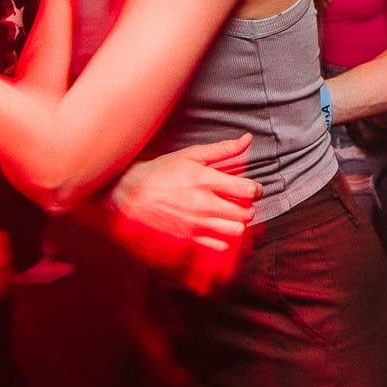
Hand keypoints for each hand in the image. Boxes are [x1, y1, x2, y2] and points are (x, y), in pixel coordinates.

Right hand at [103, 133, 260, 290]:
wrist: (130, 195)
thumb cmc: (160, 172)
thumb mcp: (190, 155)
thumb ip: (222, 149)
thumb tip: (247, 139)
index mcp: (205, 180)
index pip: (246, 190)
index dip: (256, 190)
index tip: (252, 189)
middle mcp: (203, 204)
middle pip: (245, 214)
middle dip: (248, 207)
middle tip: (241, 202)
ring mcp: (195, 224)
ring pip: (235, 232)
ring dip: (238, 224)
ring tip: (230, 215)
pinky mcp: (188, 238)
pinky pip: (219, 246)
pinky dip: (224, 239)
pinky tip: (217, 228)